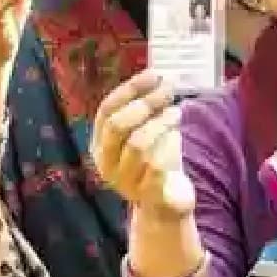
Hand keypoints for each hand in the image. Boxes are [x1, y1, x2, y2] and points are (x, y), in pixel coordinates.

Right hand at [90, 71, 191, 220]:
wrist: (165, 203)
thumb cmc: (154, 159)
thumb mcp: (144, 131)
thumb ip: (145, 108)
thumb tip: (160, 77)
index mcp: (99, 144)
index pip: (107, 110)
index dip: (130, 89)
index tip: (154, 74)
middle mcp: (106, 163)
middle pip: (117, 125)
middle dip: (145, 103)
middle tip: (168, 91)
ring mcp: (124, 181)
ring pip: (137, 144)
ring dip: (160, 122)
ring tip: (176, 112)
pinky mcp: (147, 195)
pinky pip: (156, 166)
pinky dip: (168, 145)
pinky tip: (177, 136)